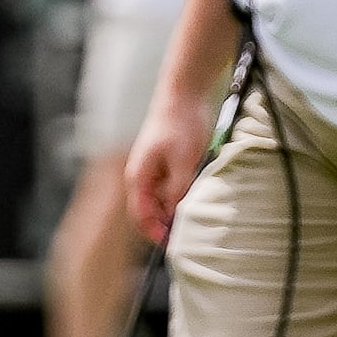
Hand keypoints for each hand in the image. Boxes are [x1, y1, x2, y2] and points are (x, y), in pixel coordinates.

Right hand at [125, 87, 214, 246]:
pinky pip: (172, 185)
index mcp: (139, 177)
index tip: (173, 242)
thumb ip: (178, 190)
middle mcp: (142, 175)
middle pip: (152, 210)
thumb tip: (176, 214)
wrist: (184, 94)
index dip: (155, 232)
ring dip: (178, 204)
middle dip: (169, 220)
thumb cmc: (180, 124)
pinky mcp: (166, 162)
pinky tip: (197, 188)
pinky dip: (183, 191)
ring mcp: (154, 168)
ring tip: (196, 204)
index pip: (141, 216)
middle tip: (191, 226)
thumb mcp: (183, 162)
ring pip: (164, 198)